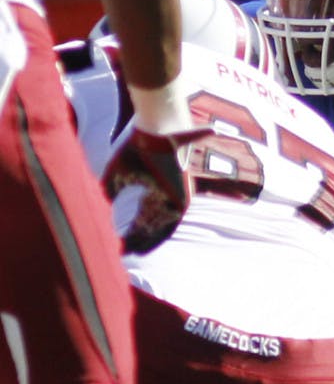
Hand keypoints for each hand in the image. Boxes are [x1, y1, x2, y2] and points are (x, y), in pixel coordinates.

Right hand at [103, 125, 210, 252]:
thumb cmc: (136, 147)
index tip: (123, 244)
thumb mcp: (118, 173)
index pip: (145, 216)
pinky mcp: (184, 198)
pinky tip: (144, 243)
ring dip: (148, 240)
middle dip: (139, 239)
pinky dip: (158, 234)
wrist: (157, 131)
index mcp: (155, 189)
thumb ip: (110, 192)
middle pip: (154, 223)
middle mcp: (167, 195)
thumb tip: (100, 210)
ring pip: (164, 226)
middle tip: (126, 252)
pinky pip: (172, 222)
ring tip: (132, 252)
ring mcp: (177, 197)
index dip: (134, 231)